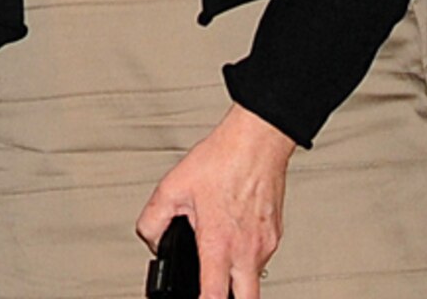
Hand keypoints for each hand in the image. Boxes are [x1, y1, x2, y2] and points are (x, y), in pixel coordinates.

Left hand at [137, 104, 294, 298]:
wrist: (255, 143)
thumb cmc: (220, 161)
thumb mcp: (170, 189)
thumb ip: (152, 220)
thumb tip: (151, 242)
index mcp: (220, 244)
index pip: (214, 296)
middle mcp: (249, 251)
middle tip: (211, 291)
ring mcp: (266, 244)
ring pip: (253, 278)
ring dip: (235, 276)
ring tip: (216, 258)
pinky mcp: (276, 235)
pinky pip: (260, 257)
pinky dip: (245, 256)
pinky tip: (230, 238)